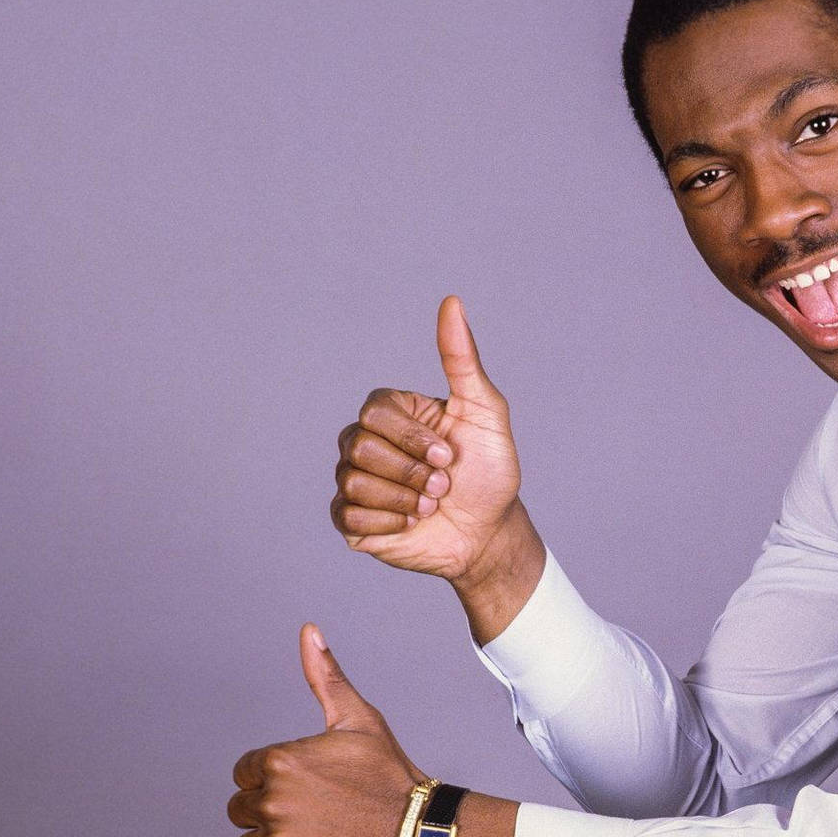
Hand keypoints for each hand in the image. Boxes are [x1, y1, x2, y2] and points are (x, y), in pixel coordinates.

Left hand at [229, 625, 425, 836]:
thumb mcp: (360, 721)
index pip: (245, 775)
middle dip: (272, 816)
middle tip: (317, 819)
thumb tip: (308, 630)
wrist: (425, 832)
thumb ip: (325, 678)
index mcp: (278, 761)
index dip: (274, 782)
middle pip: (242, 812)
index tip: (311, 790)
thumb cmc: (391, 776)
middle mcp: (272, 801)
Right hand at [331, 296, 525, 581]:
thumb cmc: (490, 473)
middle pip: (359, 446)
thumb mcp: (485, 414)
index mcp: (392, 412)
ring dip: (405, 499)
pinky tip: (411, 523)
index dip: (413, 439)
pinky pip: (347, 515)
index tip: (450, 456)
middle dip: (413, 473)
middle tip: (442, 486)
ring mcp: (355, 479)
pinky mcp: (352, 520)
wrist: (490, 534)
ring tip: (430, 505)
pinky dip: (388, 522)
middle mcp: (366, 440)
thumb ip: (462, 359)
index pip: (375, 411)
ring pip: (353, 482)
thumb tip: (452, 301)